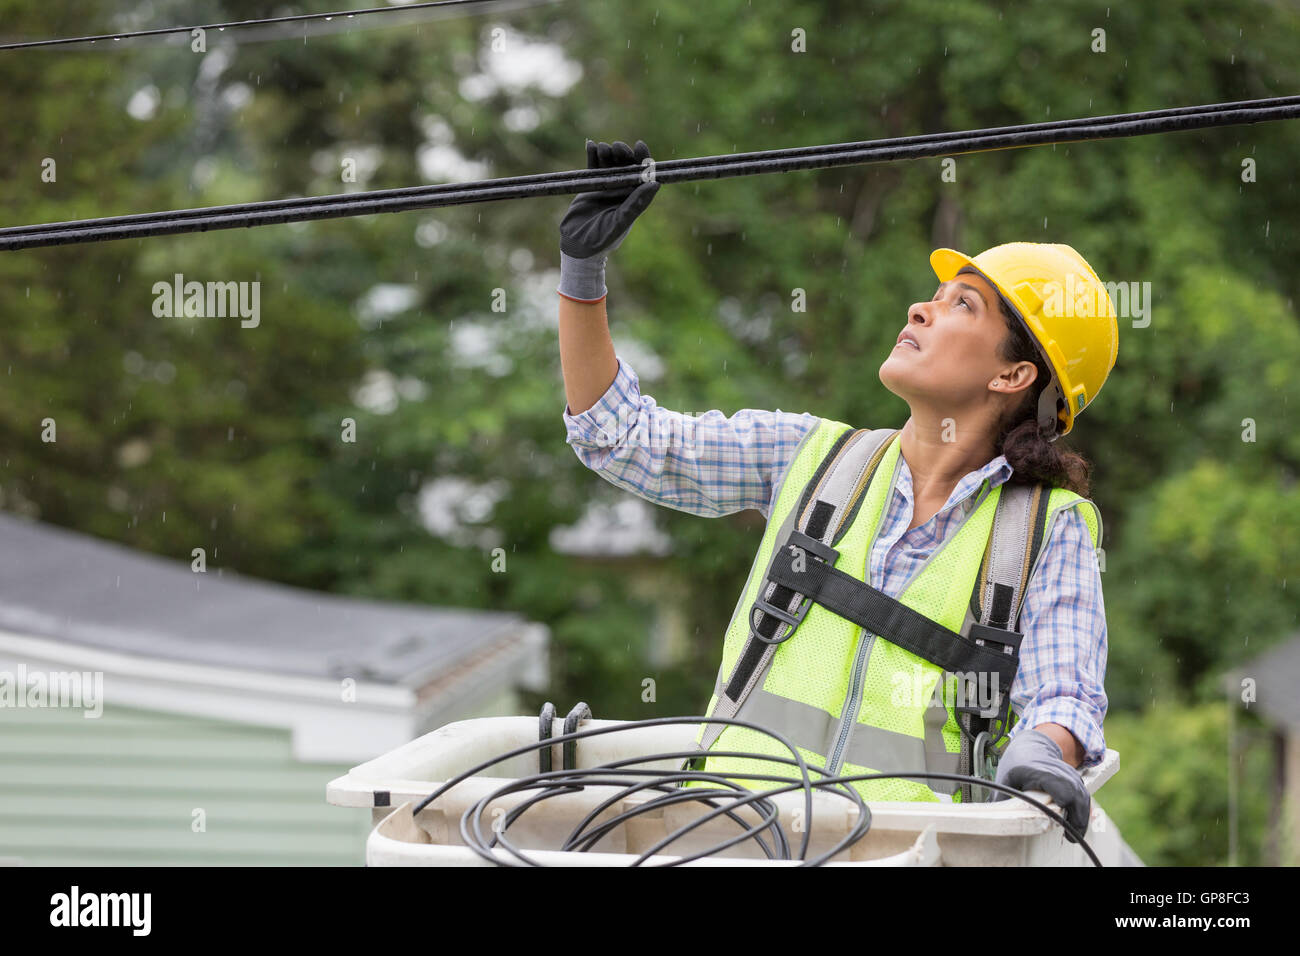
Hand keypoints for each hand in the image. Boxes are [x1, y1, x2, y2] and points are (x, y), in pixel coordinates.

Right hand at [560, 139, 659, 258]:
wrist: (576, 244)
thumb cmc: (601, 239)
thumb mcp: (619, 222)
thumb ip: (635, 204)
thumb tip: (655, 184)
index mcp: (633, 198)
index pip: (642, 175)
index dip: (643, 159)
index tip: (639, 145)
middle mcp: (622, 190)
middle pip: (626, 165)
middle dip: (623, 153)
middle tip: (616, 147)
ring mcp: (606, 186)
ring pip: (610, 163)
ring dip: (608, 152)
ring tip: (603, 148)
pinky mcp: (590, 185)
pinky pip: (593, 166)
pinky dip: (592, 155)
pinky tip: (590, 145)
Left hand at [993, 728, 1090, 841]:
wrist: (1030, 746)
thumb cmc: (1017, 764)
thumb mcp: (1005, 779)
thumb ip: (1003, 801)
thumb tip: (998, 822)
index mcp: (1039, 772)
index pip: (1061, 789)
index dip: (1064, 806)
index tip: (1062, 824)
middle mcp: (1059, 771)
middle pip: (1076, 796)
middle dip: (1077, 818)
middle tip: (1070, 837)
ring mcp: (1069, 773)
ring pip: (1083, 797)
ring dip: (1081, 817)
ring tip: (1073, 834)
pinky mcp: (1076, 778)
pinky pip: (1084, 796)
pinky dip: (1082, 810)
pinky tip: (1076, 824)